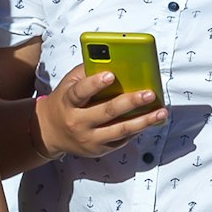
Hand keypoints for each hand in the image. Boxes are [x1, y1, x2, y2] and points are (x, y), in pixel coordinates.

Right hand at [35, 64, 162, 158]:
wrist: (50, 133)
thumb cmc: (65, 102)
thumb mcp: (68, 85)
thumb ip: (86, 73)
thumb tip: (114, 61)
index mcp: (67, 103)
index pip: (79, 93)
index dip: (94, 84)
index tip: (111, 75)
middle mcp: (77, 122)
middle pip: (106, 112)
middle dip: (130, 102)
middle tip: (149, 93)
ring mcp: (89, 139)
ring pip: (120, 130)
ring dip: (143, 121)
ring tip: (161, 112)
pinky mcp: (100, 149)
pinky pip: (122, 139)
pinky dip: (138, 129)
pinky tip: (151, 120)